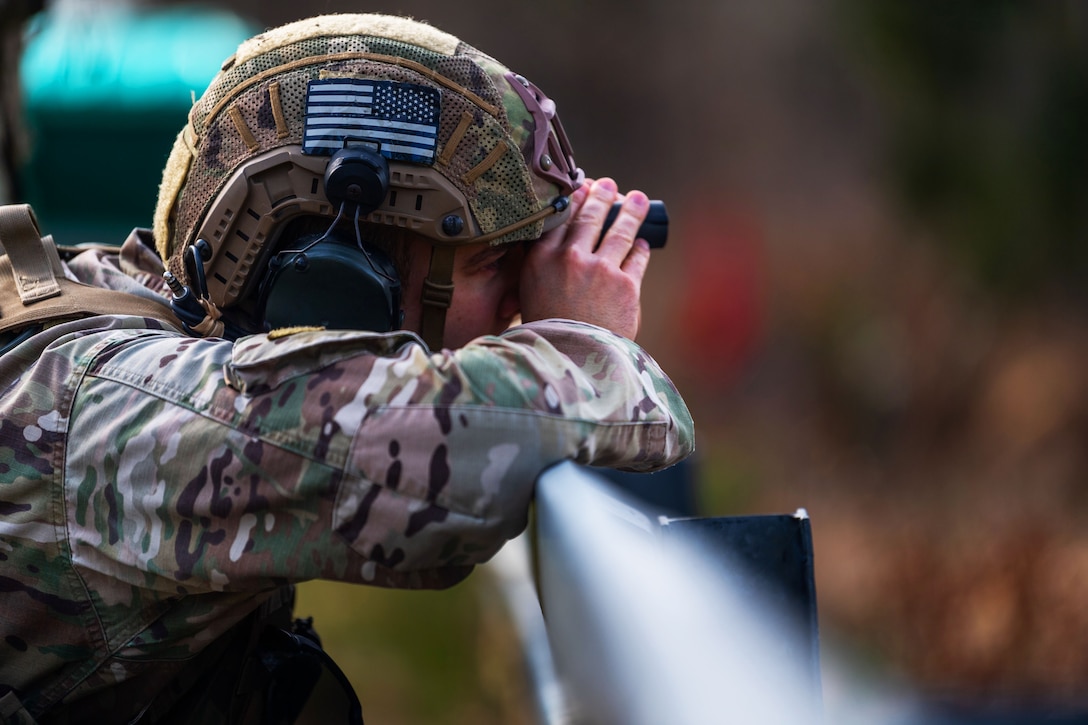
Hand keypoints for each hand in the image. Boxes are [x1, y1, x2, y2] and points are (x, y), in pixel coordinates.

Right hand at [519, 177, 651, 339]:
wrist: (570, 361)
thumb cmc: (547, 331)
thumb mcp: (530, 293)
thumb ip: (542, 265)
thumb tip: (562, 241)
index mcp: (541, 260)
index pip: (561, 217)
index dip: (574, 198)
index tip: (582, 186)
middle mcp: (570, 259)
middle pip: (591, 217)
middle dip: (602, 195)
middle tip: (609, 184)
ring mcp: (600, 271)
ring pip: (620, 231)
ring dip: (631, 211)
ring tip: (637, 200)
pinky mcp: (626, 286)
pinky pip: (636, 258)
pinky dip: (640, 248)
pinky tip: (643, 243)